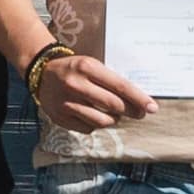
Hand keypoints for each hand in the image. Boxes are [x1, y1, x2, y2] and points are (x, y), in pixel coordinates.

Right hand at [30, 49, 154, 134]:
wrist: (41, 73)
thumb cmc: (74, 69)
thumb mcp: (92, 65)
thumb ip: (111, 80)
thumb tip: (138, 100)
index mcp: (87, 67)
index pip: (120, 86)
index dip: (139, 98)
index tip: (152, 107)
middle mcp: (76, 85)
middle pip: (114, 105)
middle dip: (132, 111)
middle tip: (139, 113)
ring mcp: (66, 103)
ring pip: (102, 121)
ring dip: (113, 119)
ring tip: (113, 114)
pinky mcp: (60, 117)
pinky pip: (88, 128)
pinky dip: (95, 124)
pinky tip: (92, 115)